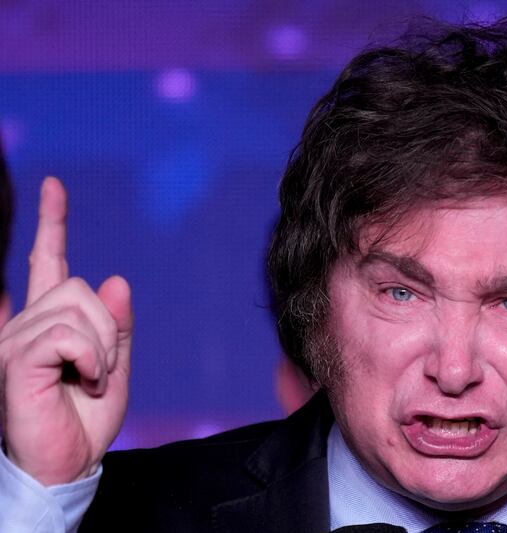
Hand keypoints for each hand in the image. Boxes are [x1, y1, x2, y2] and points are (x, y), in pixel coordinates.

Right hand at [0, 177, 132, 485]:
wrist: (67, 462)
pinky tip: (81, 381)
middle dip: (107, 328)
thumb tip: (115, 278)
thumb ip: (116, 324)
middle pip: (79, 285)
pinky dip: (91, 358)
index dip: (52, 222)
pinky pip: (68, 334)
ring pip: (78, 308)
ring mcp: (12, 338)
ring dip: (101, 349)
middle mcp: (22, 322)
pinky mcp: (13, 357)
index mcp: (47, 321)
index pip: (46, 261)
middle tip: (99, 371)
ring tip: (88, 380)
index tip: (55, 185)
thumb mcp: (115, 365)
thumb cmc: (85, 418)